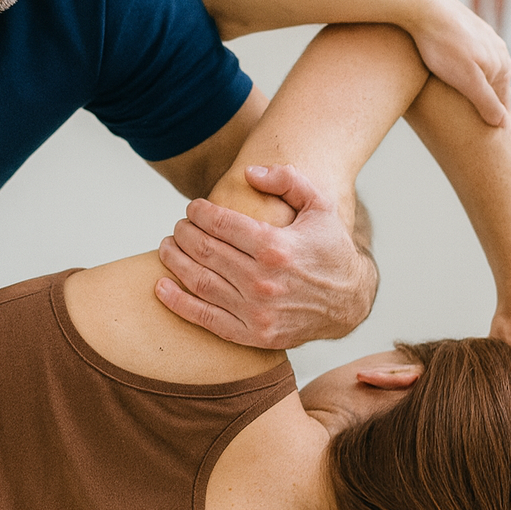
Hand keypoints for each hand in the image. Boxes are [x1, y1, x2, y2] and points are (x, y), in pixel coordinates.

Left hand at [154, 164, 375, 347]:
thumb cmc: (330, 249)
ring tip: (167, 246)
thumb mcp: (321, 206)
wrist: (350, 303)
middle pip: (205, 250)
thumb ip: (289, 180)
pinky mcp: (253, 336)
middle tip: (179, 226)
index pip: (221, 224)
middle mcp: (263, 281)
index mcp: (276, 248)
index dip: (200, 212)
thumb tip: (249, 173)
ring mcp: (257, 312)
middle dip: (184, 233)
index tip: (193, 208)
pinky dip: (178, 303)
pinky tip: (160, 286)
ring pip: (200, 281)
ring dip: (175, 261)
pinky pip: (205, 318)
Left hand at [403, 0, 510, 126]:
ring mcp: (480, 39)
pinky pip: (464, 58)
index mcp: (501, 65)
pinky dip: (460, 72)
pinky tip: (448, 77)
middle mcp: (496, 51)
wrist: (423, 4)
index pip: (501, 102)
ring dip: (472, 88)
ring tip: (461, 107)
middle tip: (474, 129)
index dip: (493, 121)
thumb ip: (485, 102)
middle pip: (492, 87)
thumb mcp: (466, 79)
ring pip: (478, 72)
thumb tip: (502, 124)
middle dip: (484, 106)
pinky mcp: (462, 31)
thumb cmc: (441, 45)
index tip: (487, 142)